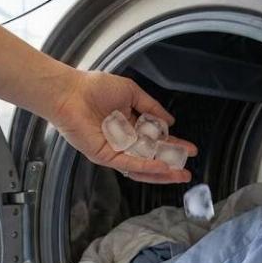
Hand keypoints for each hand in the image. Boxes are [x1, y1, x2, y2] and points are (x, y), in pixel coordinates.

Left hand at [46, 70, 197, 183]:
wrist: (71, 92)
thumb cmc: (94, 88)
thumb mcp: (131, 92)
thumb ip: (151, 107)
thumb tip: (170, 120)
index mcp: (129, 125)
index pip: (155, 140)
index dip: (173, 145)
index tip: (190, 149)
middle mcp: (123, 140)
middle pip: (151, 157)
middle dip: (170, 164)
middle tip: (187, 170)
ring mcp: (114, 150)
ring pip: (141, 166)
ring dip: (161, 172)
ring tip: (178, 174)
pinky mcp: (104, 156)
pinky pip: (128, 164)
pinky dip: (145, 166)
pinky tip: (161, 167)